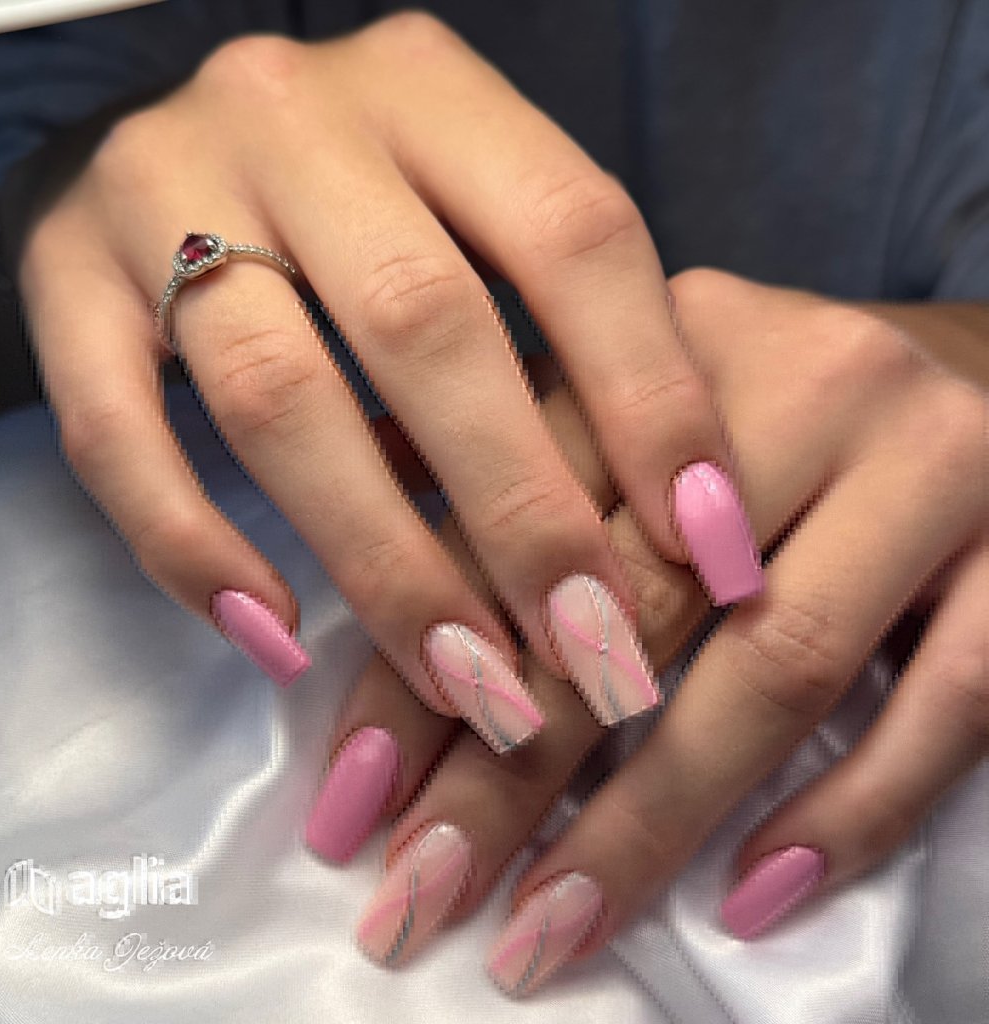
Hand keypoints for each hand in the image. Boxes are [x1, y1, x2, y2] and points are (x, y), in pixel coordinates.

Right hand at [17, 13, 758, 745]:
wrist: (155, 148)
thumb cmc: (355, 203)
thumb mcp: (469, 218)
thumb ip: (558, 332)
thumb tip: (667, 521)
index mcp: (431, 90)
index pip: (573, 233)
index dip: (651, 396)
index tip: (707, 547)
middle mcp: (295, 120)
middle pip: (425, 326)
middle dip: (519, 512)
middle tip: (592, 657)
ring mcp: (160, 190)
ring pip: (279, 396)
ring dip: (384, 561)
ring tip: (465, 684)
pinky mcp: (62, 280)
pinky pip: (119, 436)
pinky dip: (196, 549)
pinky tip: (272, 637)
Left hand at [306, 269, 985, 992]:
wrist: (988, 378)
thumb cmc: (781, 409)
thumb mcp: (649, 398)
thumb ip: (528, 458)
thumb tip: (364, 541)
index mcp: (673, 339)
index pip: (521, 516)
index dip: (425, 665)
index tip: (353, 804)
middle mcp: (803, 381)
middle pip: (634, 599)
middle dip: (512, 769)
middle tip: (420, 893)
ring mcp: (931, 466)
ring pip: (777, 663)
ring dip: (651, 821)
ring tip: (549, 930)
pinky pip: (948, 704)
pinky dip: (848, 811)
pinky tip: (748, 901)